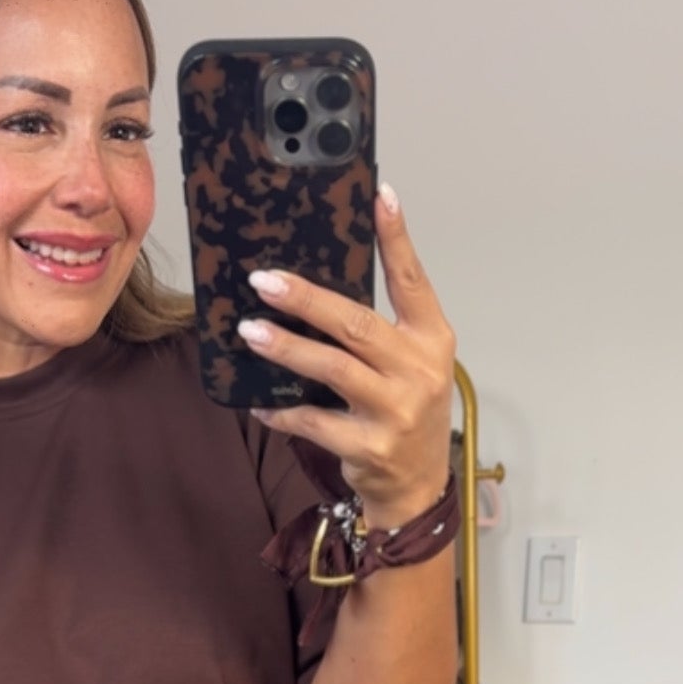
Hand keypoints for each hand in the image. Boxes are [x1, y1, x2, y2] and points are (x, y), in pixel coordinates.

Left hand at [237, 183, 456, 525]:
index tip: (379, 195)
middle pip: (356, 324)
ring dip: (286, 348)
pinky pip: (314, 421)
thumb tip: (316, 289)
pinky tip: (258, 402)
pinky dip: (282, 410)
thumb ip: (380, 329)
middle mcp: (419, 371)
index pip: (413, 281)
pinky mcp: (370, 446)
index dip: (396, 238)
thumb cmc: (406, 414)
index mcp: (432, 340)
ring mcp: (396, 410)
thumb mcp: (410, 364)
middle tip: (264, 281)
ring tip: (249, 331)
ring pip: (333, 369)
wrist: (417, 488)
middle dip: (306, 300)